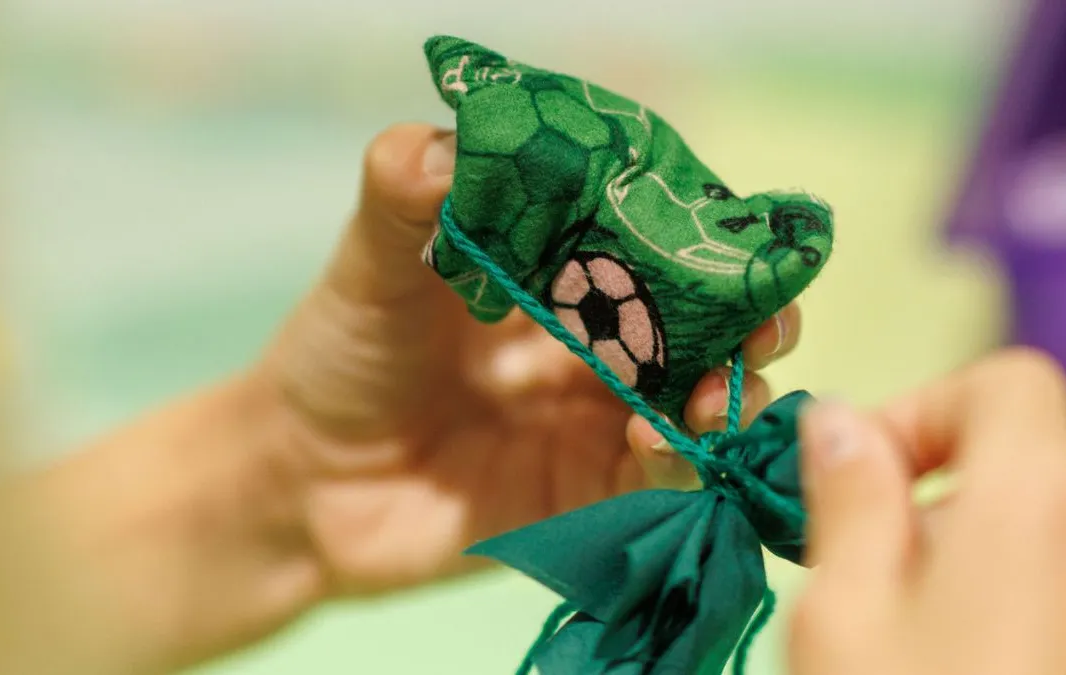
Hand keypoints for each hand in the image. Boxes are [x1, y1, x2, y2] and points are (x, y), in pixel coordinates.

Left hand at [259, 123, 803, 595]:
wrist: (299, 478)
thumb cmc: (340, 355)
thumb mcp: (371, 266)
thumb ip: (404, 199)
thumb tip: (446, 143)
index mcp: (558, 277)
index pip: (657, 247)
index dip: (706, 241)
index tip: (737, 238)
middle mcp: (594, 347)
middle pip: (703, 329)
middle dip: (749, 323)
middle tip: (766, 322)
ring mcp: (594, 422)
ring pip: (697, 407)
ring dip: (729, 397)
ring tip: (719, 395)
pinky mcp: (585, 497)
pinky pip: (654, 482)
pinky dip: (675, 462)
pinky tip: (660, 440)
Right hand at [789, 349, 1065, 674]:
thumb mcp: (843, 611)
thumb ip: (845, 496)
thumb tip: (837, 423)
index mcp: (1036, 506)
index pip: (1008, 380)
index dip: (924, 404)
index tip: (862, 467)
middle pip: (1012, 451)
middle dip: (924, 483)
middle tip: (856, 555)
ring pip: (1025, 518)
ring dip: (950, 539)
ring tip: (893, 619)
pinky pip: (1049, 573)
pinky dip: (989, 583)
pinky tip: (940, 650)